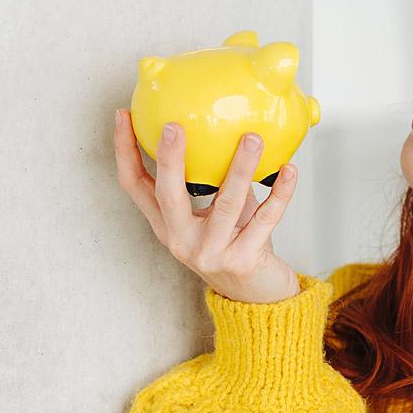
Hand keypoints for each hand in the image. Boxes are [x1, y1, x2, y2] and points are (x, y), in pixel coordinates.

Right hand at [113, 108, 301, 303]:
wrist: (258, 297)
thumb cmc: (237, 244)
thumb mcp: (218, 214)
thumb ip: (217, 179)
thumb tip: (230, 126)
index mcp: (168, 225)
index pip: (135, 186)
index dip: (124, 151)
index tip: (123, 115)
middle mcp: (182, 240)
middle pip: (168, 195)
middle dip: (169, 159)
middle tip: (175, 126)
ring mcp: (211, 253)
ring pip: (225, 203)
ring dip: (240, 167)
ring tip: (253, 138)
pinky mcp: (243, 261)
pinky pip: (265, 219)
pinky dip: (280, 193)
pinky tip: (289, 170)